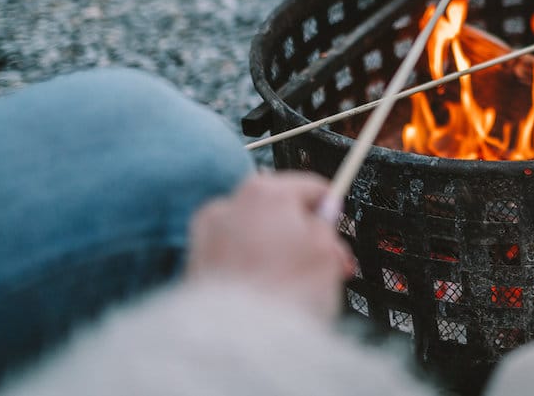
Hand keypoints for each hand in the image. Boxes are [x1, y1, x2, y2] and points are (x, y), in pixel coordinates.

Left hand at [185, 171, 355, 320]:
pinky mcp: (195, 267)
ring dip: (277, 253)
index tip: (338, 225)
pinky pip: (234, 258)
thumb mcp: (327, 254)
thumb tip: (323, 216)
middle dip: (303, 236)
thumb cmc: (283, 298)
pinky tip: (269, 295)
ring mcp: (207, 236)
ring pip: (255, 235)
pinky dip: (251, 270)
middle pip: (279, 211)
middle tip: (327, 265)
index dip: (330, 209)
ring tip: (297, 287)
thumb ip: (327, 226)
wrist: (238, 346)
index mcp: (264, 191)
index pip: (309, 187)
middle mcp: (229, 206)